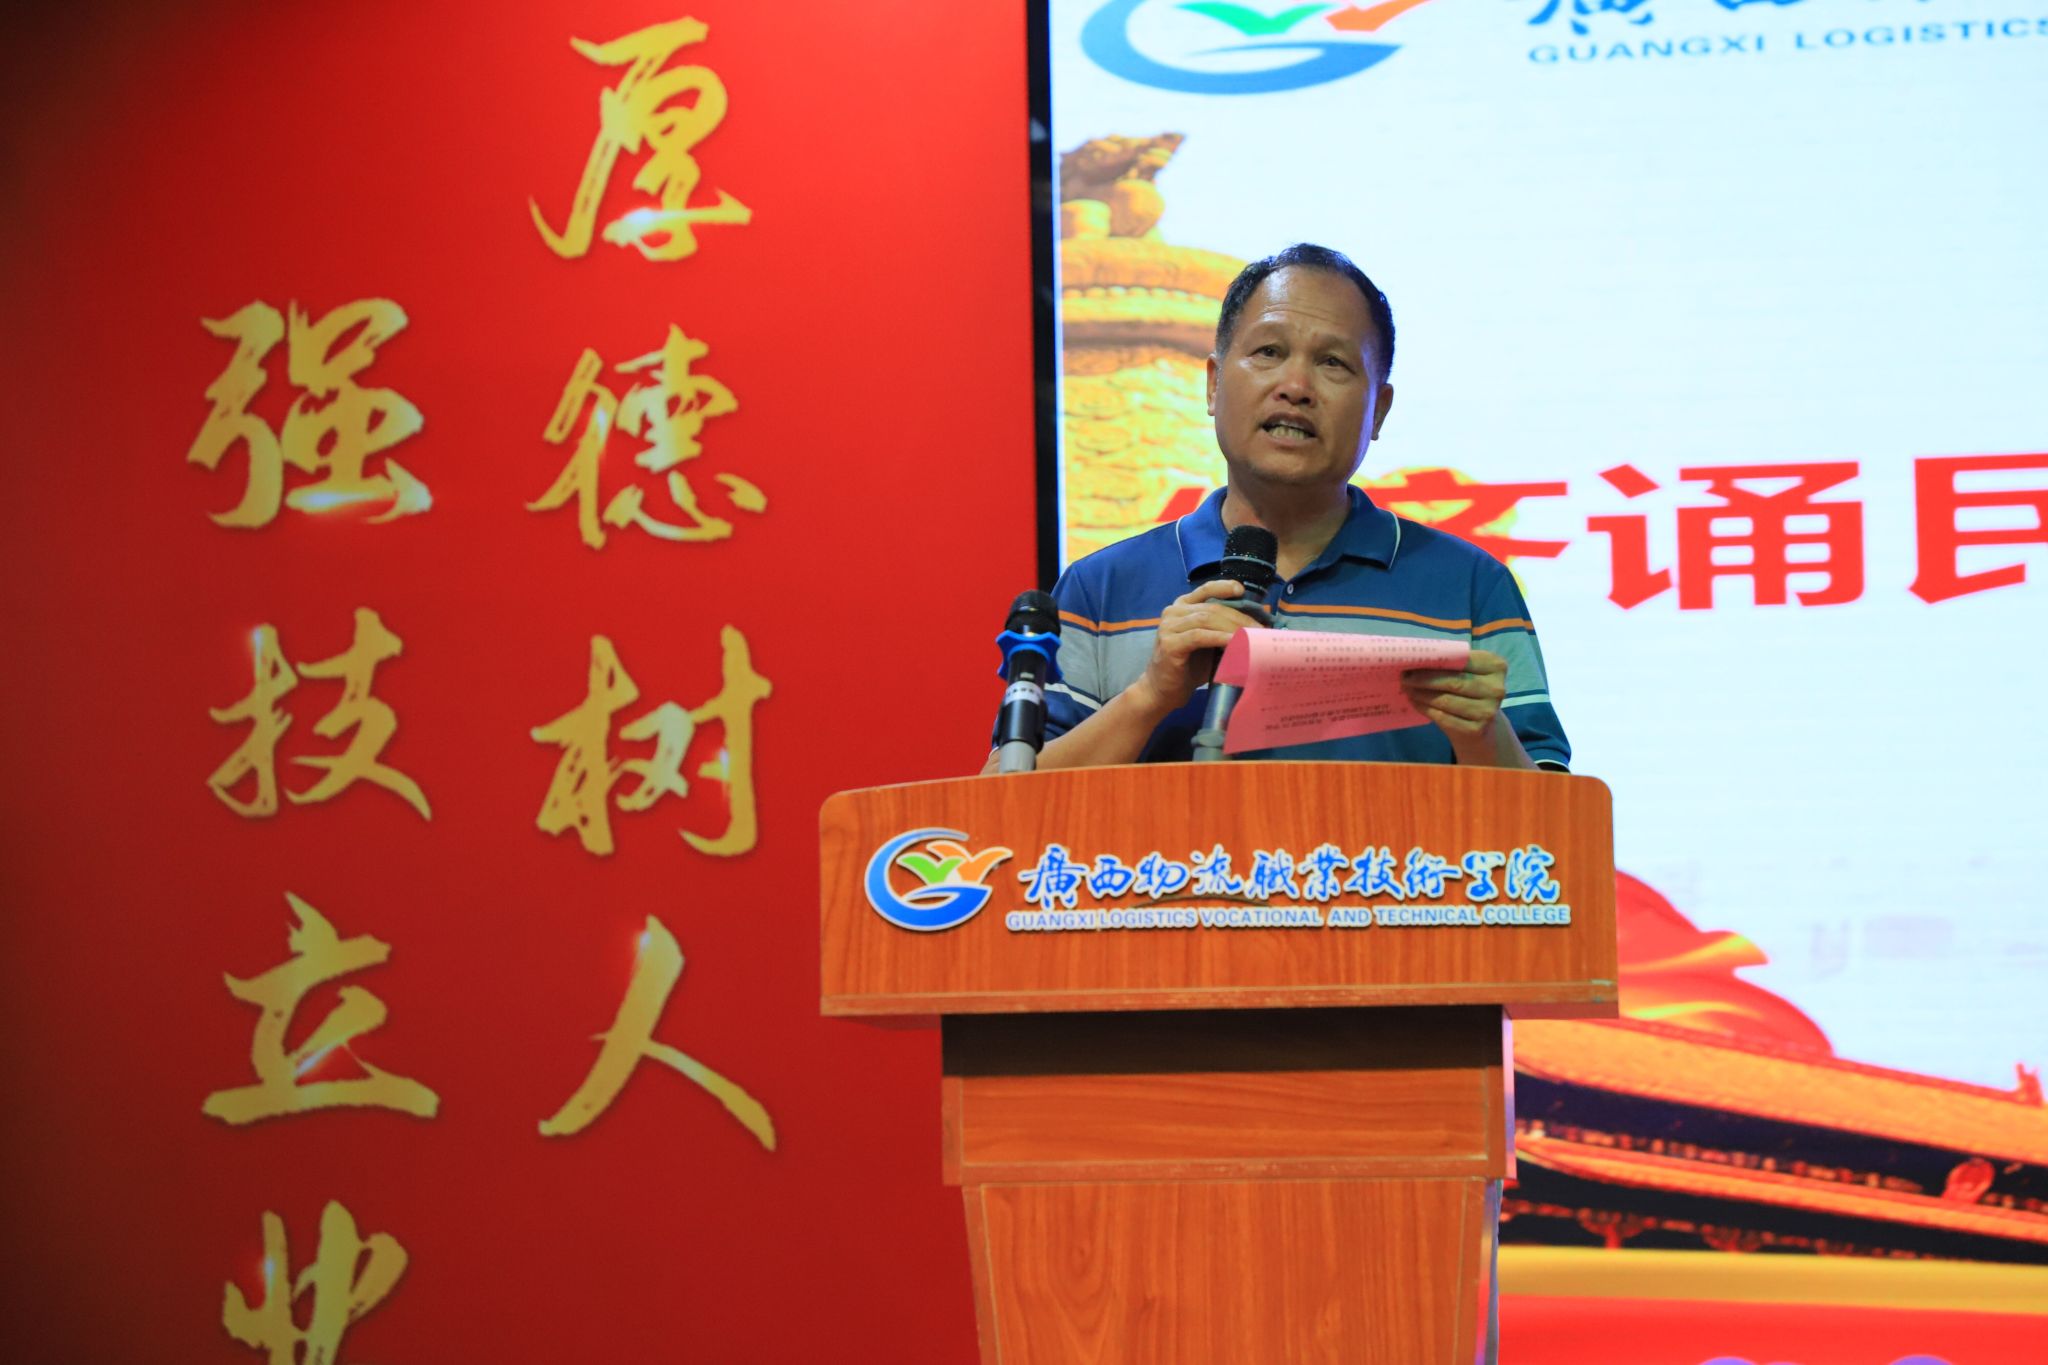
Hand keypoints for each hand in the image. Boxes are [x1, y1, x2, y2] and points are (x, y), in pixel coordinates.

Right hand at [1130, 579, 1263, 716]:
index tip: (1241, 590)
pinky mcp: (1170, 643)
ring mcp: (1169, 626)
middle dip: (1239, 618)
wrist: (1164, 690)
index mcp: (1182, 607)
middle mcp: (1173, 612)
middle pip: (1212, 608)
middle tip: (1261, 629)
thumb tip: (1254, 625)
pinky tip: (1235, 643)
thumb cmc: (1189, 667)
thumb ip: (1221, 629)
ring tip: (1253, 637)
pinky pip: (1200, 636)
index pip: (1204, 590)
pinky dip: (1220, 638)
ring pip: (1207, 619)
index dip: (1223, 586)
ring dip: (1233, 627)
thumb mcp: (1208, 642)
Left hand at [1401, 649, 1508, 753]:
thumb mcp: (1465, 673)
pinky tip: (1414, 702)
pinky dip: (1425, 708)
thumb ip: (1449, 663)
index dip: (1435, 660)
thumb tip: (1415, 658)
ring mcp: (1488, 711)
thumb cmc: (1468, 692)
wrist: (1481, 727)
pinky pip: (1443, 717)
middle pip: (1453, 681)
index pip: (1462, 660)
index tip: (1412, 660)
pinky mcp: (1477, 729)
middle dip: (1424, 679)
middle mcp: (1496, 689)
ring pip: (1446, 700)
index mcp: (1496, 666)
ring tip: (1407, 689)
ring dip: (1421, 694)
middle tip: (1404, 676)